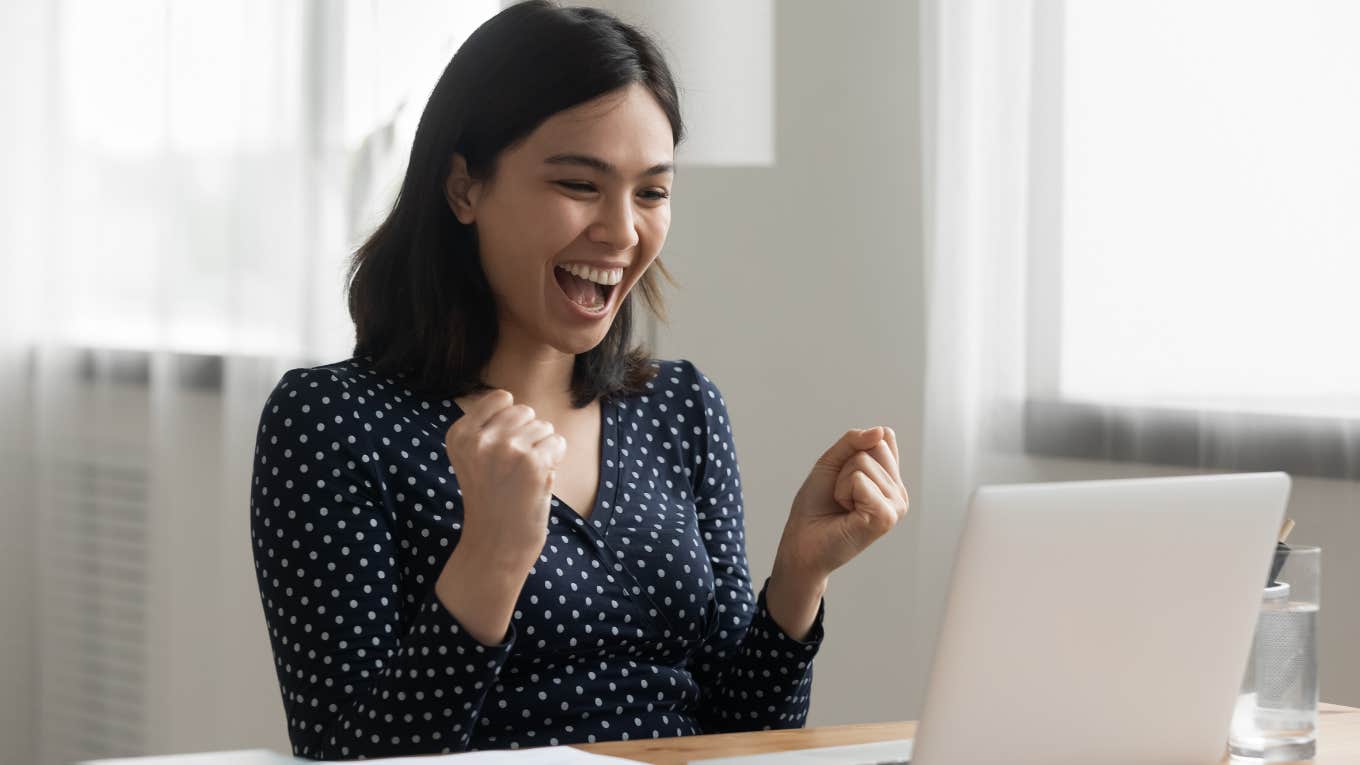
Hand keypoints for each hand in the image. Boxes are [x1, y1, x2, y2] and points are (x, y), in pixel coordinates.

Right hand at [442, 389, 566, 574]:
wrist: (496, 544)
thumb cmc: (491, 498)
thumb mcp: (471, 458)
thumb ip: (486, 427)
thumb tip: (512, 399)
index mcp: (460, 434)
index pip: (501, 398)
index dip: (511, 423)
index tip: (502, 453)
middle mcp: (479, 438)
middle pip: (524, 411)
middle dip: (528, 435)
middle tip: (515, 469)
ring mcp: (506, 449)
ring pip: (544, 427)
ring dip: (543, 449)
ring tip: (524, 477)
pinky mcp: (533, 463)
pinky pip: (558, 442)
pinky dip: (556, 460)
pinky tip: (539, 481)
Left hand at [776, 426, 909, 582]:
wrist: (802, 540)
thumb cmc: (816, 505)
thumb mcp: (832, 462)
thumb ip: (854, 441)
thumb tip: (882, 431)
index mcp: (890, 479)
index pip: (882, 437)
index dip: (853, 450)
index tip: (843, 476)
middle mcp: (898, 492)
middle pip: (874, 446)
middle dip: (846, 465)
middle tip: (840, 494)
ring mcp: (896, 506)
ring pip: (863, 462)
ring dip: (842, 482)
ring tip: (842, 505)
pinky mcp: (886, 517)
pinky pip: (860, 481)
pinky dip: (843, 492)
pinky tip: (846, 513)